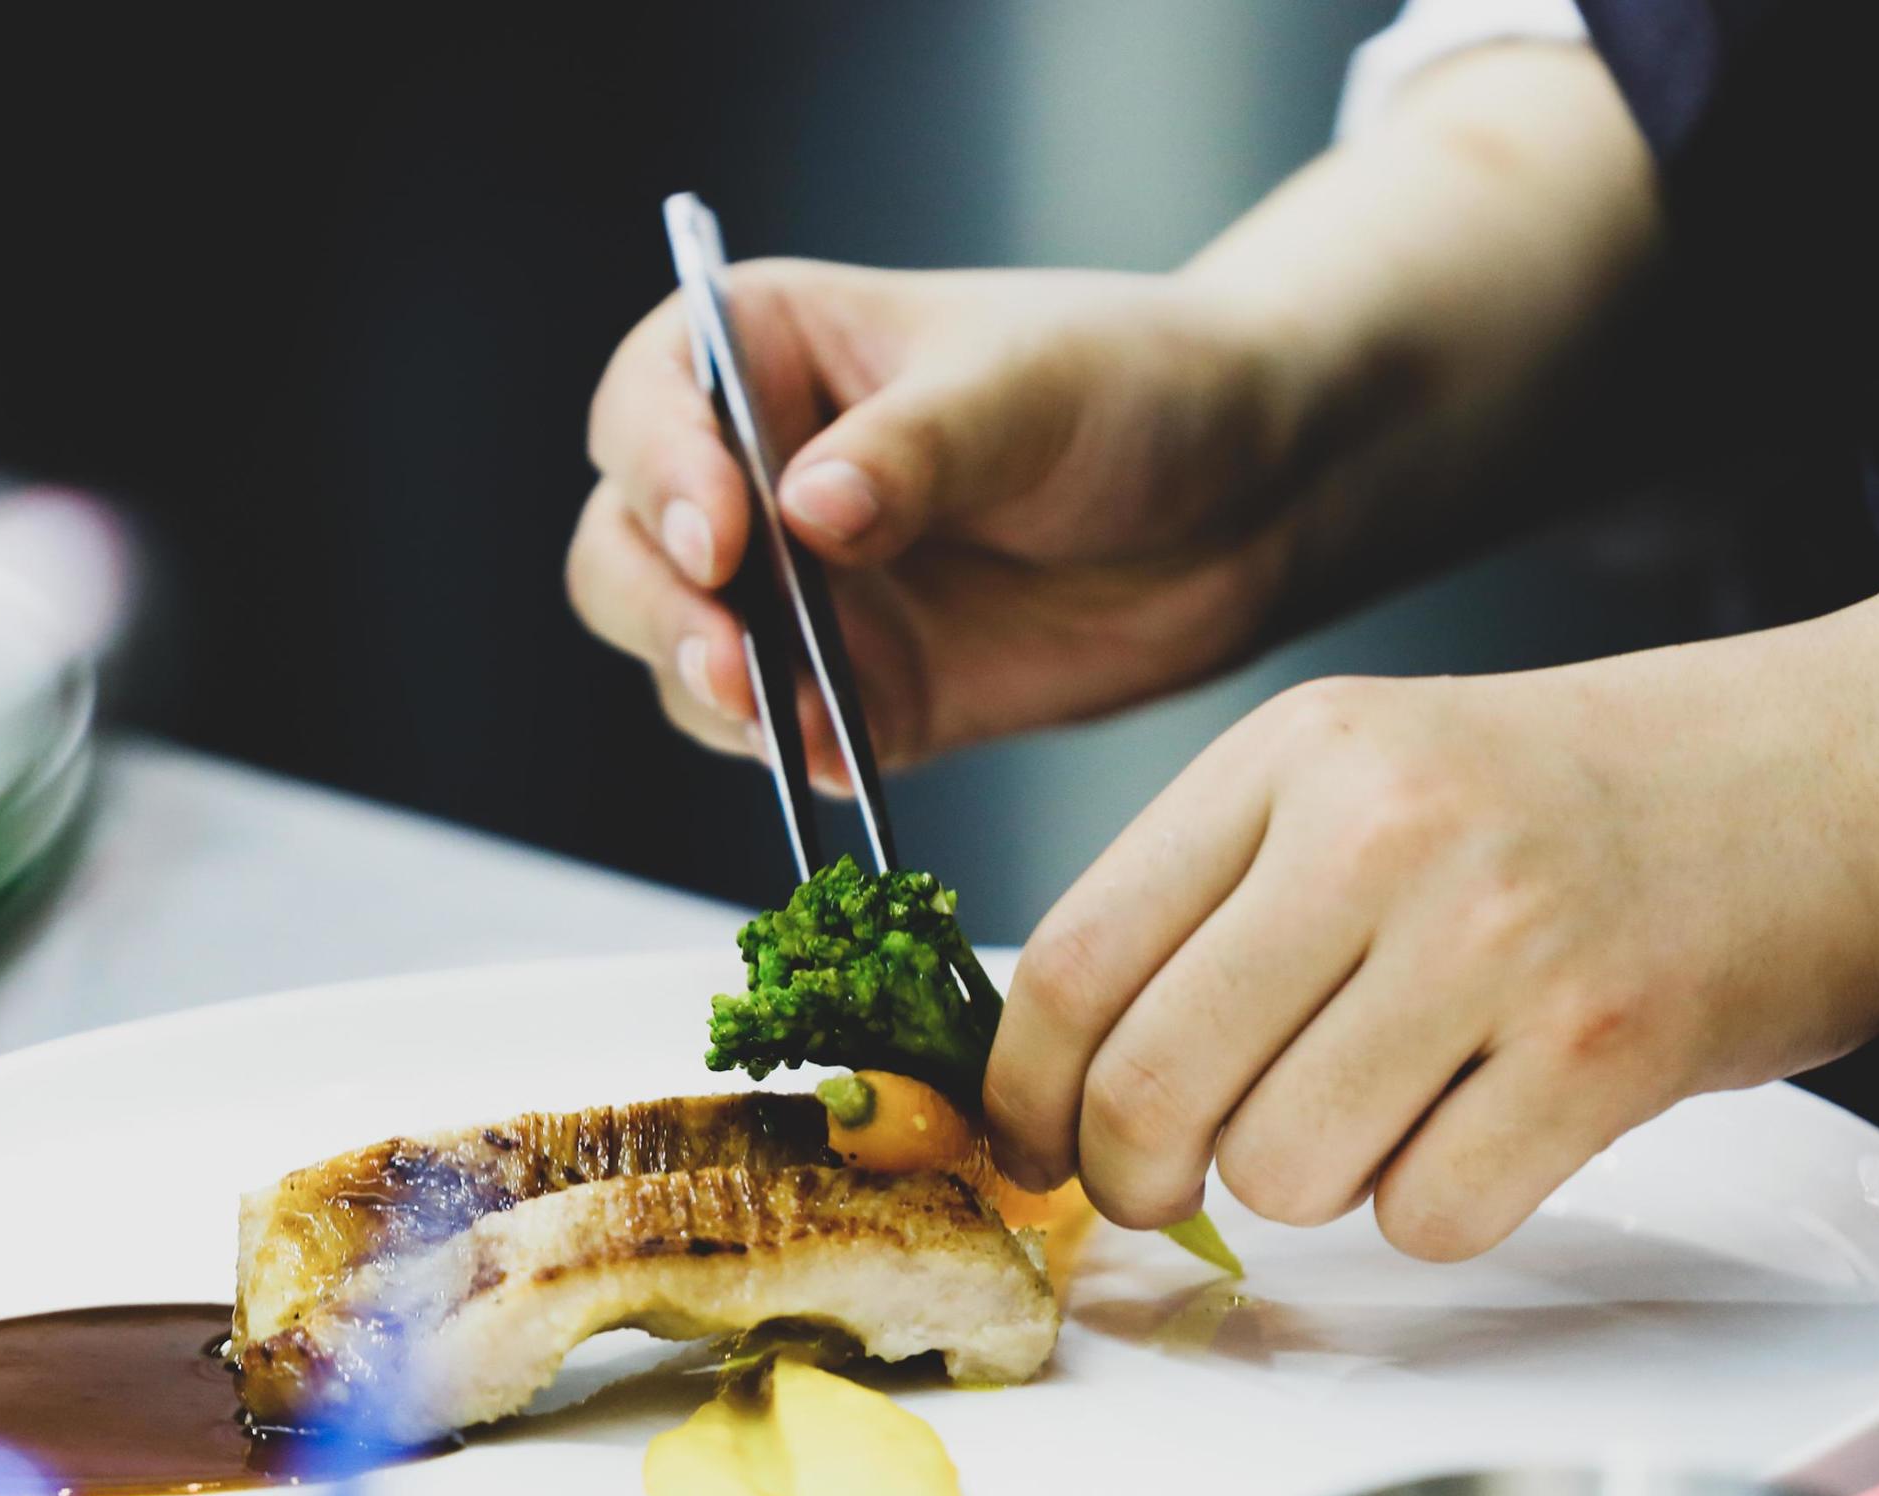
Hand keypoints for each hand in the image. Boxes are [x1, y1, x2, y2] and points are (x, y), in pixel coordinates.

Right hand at [565, 259, 1298, 786]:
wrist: (1251, 499)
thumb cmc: (1137, 386)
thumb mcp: (1030, 390)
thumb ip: (916, 449)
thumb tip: (807, 510)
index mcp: (772, 354)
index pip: (652, 403)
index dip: (661, 469)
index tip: (721, 530)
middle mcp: (760, 476)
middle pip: (627, 545)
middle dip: (658, 604)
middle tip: (729, 655)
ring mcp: (802, 596)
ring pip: (681, 654)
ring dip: (708, 690)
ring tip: (773, 710)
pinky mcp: (857, 694)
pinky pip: (781, 741)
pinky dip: (792, 756)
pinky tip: (837, 757)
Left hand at [982, 646, 1878, 1259]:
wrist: (1837, 774)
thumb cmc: (1580, 798)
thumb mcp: (1366, 775)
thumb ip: (1212, 900)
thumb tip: (1063, 1075)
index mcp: (1294, 755)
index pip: (1077, 959)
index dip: (1024, 1093)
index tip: (1031, 1145)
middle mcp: (1382, 828)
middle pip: (1153, 1088)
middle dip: (1134, 1180)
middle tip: (1164, 1187)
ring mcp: (1497, 936)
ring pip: (1282, 1172)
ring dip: (1312, 1184)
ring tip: (1391, 1104)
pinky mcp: (1604, 1046)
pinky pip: (1430, 1218)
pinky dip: (1439, 1210)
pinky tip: (1489, 1124)